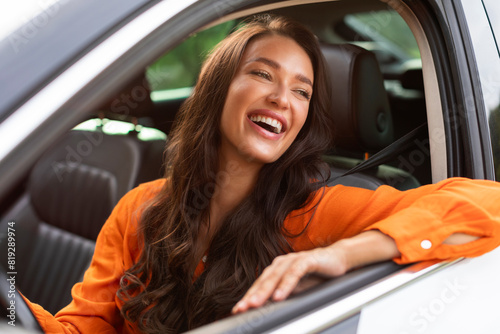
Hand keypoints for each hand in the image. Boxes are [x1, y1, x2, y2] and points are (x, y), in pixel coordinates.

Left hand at [231, 245, 347, 313]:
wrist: (338, 259)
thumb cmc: (316, 274)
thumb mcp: (297, 289)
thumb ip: (283, 295)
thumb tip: (269, 309)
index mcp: (276, 270)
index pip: (259, 286)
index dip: (247, 298)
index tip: (237, 311)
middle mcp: (281, 263)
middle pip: (263, 281)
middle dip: (251, 296)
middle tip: (242, 309)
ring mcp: (293, 260)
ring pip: (276, 276)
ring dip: (265, 291)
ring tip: (256, 304)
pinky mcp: (306, 259)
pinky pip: (294, 273)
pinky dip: (286, 285)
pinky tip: (280, 295)